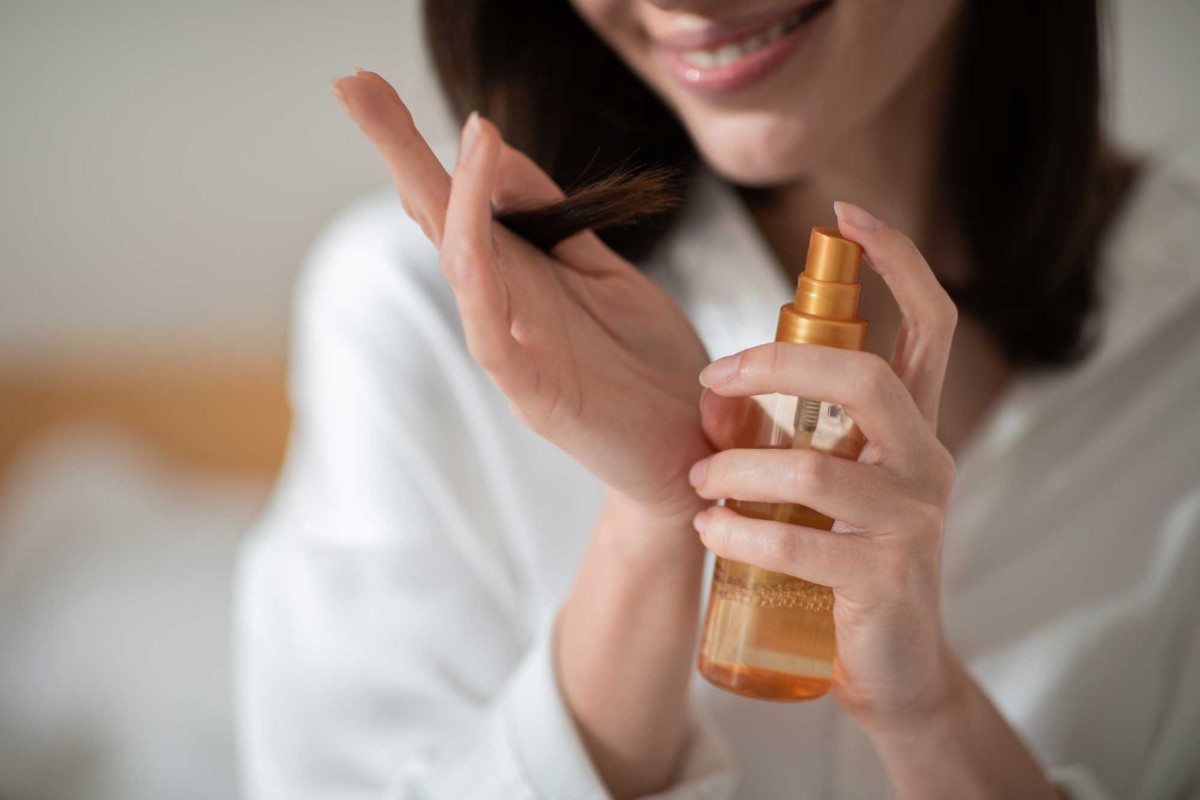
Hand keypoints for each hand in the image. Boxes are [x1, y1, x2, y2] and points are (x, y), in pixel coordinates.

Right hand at [332, 70, 712, 526]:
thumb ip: (553, 221)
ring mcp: (510, 347)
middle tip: (351, 84)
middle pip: (439, 218)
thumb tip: (499, 153)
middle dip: (397, 151)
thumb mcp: (606, 272)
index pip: (461, 200)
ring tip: (425, 136)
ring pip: (458, 263)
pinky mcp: (530, 389)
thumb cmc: (650, 365)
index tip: (374, 84)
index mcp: (520, 274)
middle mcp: (503, 305)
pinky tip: (466, 225)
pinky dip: (478, 274)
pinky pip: (490, 327)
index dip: (424, 144)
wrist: (690, 447)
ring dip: (437, 197)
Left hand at [688, 202, 961, 727]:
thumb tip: (715, 387)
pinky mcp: (885, 581)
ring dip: (739, 468)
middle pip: (867, 377)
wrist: (889, 667)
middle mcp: (927, 461)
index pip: (929, 324)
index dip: (897, 261)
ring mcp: (913, 521)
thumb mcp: (829, 483)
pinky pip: (800, 544)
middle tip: (710, 379)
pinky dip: (739, 533)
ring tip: (700, 482)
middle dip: (778, 366)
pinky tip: (709, 531)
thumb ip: (794, 431)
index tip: (846, 214)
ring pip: (818, 470)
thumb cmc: (847, 561)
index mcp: (915, 427)